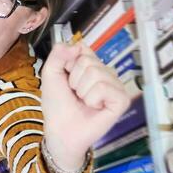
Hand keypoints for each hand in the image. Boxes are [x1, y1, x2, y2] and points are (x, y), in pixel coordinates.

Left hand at [39, 44, 135, 168]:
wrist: (61, 129)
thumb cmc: (57, 104)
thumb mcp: (51, 74)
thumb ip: (58, 54)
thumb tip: (78, 44)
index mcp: (91, 65)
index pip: (83, 49)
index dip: (69, 64)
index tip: (66, 79)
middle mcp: (106, 73)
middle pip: (88, 60)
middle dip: (75, 79)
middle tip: (75, 94)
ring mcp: (115, 86)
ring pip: (96, 73)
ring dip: (82, 90)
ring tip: (83, 102)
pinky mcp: (122, 100)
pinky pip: (104, 87)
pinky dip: (93, 98)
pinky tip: (94, 107)